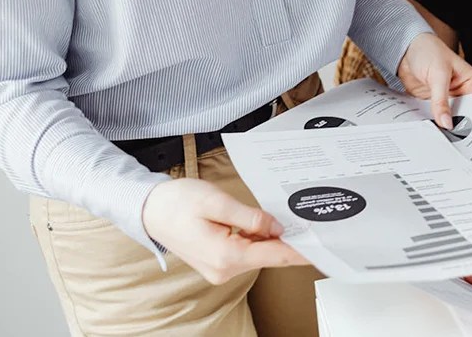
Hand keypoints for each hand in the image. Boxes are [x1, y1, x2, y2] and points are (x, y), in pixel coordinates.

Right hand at [142, 178, 308, 284]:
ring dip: (272, 238)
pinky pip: (247, 253)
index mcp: (226, 255)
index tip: (322, 246)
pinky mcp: (218, 263)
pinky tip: (262, 225)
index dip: (301, 250)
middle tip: (307, 220)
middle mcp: (224, 269)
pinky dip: (258, 240)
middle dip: (288, 239)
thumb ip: (251, 217)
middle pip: (269, 256)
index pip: (275, 255)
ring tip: (282, 217)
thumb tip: (277, 227)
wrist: (150, 210)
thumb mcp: (218, 202)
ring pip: (259, 254)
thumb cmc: (177, 203)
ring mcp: (220, 269)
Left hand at [397, 32, 471, 127]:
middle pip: (465, 116)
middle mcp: (463, 93)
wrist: (406, 50)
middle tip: (450, 136)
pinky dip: (431, 122)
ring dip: (442, 125)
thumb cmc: (429, 51)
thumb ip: (441, 101)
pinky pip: (435, 117)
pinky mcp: (434, 104)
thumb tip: (446, 122)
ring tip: (438, 133)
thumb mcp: (438, 75)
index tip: (466, 133)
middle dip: (457, 125)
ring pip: (449, 119)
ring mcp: (448, 100)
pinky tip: (427, 127)